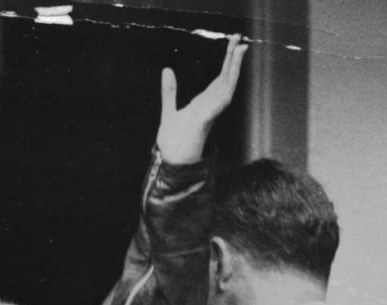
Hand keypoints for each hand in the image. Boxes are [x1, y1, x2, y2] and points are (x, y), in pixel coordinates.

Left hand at [156, 34, 247, 164]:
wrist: (170, 165)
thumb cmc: (173, 143)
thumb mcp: (169, 112)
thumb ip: (169, 92)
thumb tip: (167, 69)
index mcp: (203, 104)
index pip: (219, 79)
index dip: (227, 61)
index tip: (232, 43)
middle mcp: (209, 108)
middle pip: (225, 79)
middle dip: (233, 59)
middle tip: (239, 38)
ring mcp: (209, 115)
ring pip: (226, 88)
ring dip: (233, 70)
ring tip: (239, 51)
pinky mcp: (204, 124)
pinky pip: (217, 106)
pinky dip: (223, 94)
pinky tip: (228, 82)